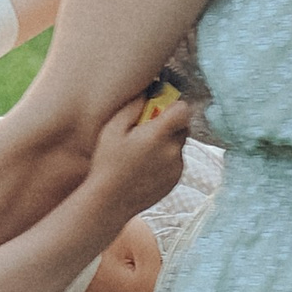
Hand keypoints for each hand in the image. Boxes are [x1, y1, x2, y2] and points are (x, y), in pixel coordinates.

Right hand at [89, 89, 188, 214]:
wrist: (110, 201)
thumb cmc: (107, 163)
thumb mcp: (112, 128)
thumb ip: (134, 106)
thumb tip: (149, 90)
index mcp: (159, 134)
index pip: (183, 109)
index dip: (173, 105)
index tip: (159, 107)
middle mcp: (173, 150)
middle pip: (183, 126)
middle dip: (169, 123)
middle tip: (146, 128)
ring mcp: (177, 167)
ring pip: (179, 144)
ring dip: (167, 142)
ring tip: (142, 150)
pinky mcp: (176, 180)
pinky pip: (176, 160)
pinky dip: (166, 159)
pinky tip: (145, 165)